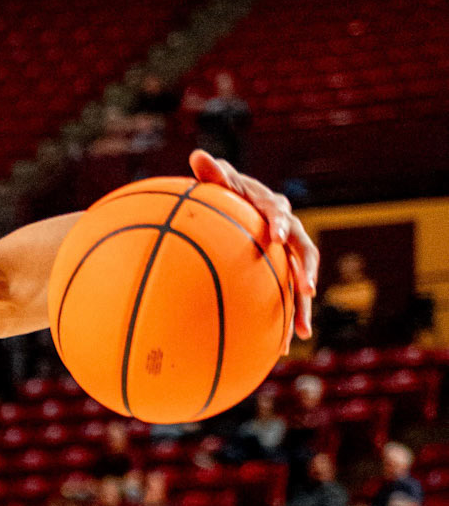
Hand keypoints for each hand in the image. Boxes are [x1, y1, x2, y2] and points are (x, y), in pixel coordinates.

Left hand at [189, 150, 318, 337]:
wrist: (231, 210)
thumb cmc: (220, 195)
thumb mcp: (214, 184)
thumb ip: (210, 175)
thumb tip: (197, 154)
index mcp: (271, 207)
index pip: (279, 213)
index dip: (281, 225)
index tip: (276, 239)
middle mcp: (286, 231)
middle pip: (303, 250)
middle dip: (307, 271)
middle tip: (308, 289)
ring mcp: (285, 256)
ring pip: (300, 280)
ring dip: (302, 306)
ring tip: (301, 333)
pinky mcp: (280, 275)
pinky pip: (285, 298)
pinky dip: (284, 322)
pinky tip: (278, 350)